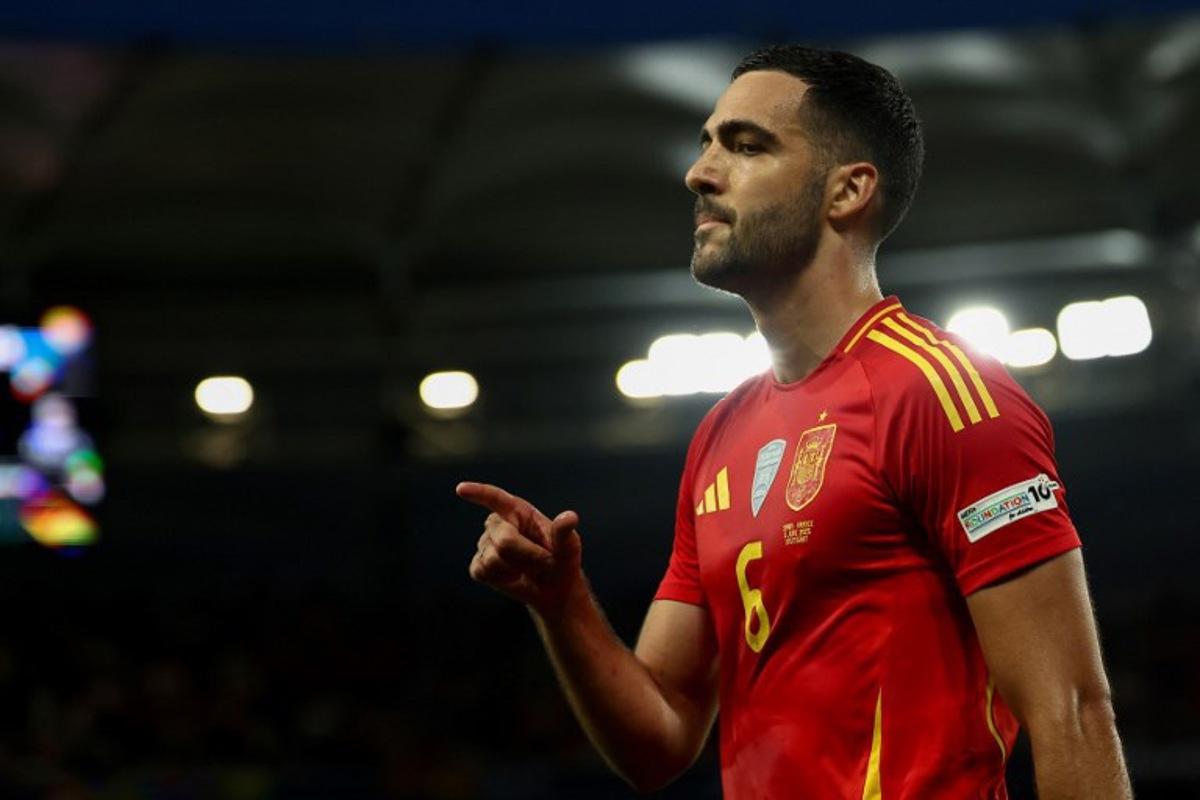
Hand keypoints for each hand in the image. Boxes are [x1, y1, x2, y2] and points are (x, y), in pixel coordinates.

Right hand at [457, 481, 583, 617]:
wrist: (553, 588)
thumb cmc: (561, 561)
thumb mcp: (569, 547)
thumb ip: (565, 532)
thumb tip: (569, 517)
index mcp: (519, 511)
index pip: (496, 498)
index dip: (478, 493)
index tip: (461, 489)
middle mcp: (499, 523)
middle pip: (504, 540)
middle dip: (527, 556)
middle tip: (544, 561)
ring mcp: (486, 544)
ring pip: (494, 559)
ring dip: (516, 569)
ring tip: (528, 568)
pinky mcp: (479, 565)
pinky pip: (484, 571)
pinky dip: (502, 579)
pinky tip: (513, 576)